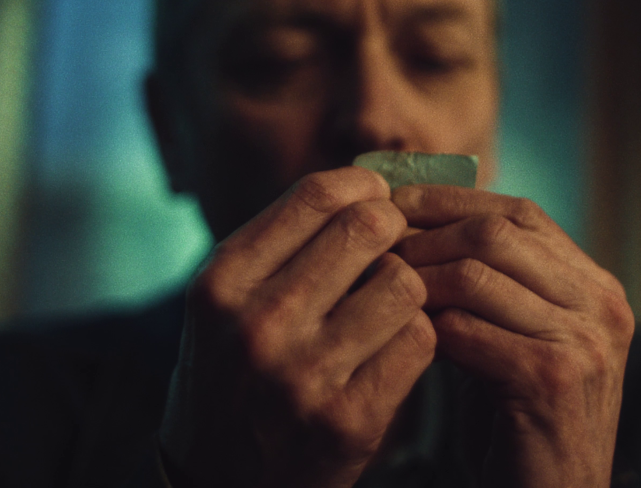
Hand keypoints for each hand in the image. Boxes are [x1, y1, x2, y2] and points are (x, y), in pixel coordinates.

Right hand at [159, 167, 436, 487]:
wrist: (220, 480)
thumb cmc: (233, 373)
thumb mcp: (226, 301)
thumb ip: (281, 241)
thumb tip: (366, 183)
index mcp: (223, 282)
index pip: (317, 195)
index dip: (362, 186)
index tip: (375, 198)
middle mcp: (257, 323)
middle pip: (368, 228)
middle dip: (392, 230)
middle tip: (390, 248)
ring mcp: (303, 374)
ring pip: (403, 282)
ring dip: (405, 289)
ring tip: (387, 306)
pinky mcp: (349, 418)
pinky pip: (420, 339)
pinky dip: (416, 337)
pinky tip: (393, 348)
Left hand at [392, 185, 634, 487]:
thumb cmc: (518, 414)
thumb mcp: (514, 335)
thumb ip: (490, 284)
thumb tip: (412, 220)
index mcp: (594, 285)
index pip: (518, 211)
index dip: (450, 201)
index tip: (392, 203)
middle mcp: (600, 304)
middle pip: (496, 232)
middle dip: (425, 234)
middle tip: (376, 245)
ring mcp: (583, 341)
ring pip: (476, 274)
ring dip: (416, 277)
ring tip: (379, 286)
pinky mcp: (552, 380)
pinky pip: (468, 329)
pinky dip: (426, 325)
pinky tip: (403, 334)